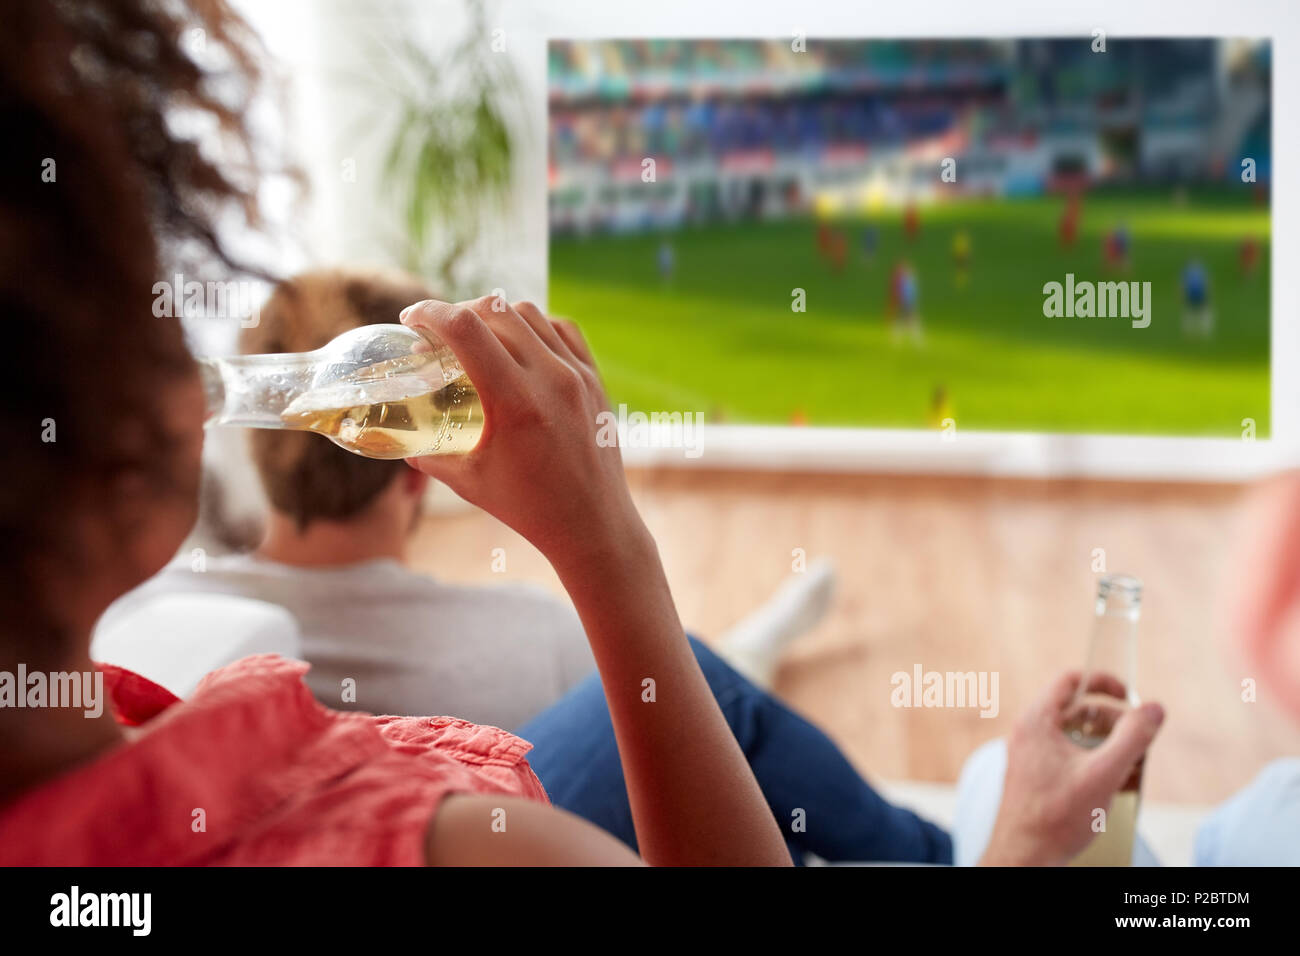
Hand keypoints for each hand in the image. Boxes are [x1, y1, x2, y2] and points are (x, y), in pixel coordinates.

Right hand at [400, 297, 645, 570]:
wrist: (592, 525)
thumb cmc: (528, 508)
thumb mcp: (469, 481)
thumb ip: (430, 457)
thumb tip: (401, 444)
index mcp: (515, 400)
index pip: (465, 328)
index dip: (430, 313)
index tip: (411, 319)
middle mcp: (550, 378)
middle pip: (495, 311)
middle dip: (458, 312)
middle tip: (439, 331)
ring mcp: (578, 375)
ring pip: (530, 314)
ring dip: (496, 315)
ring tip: (477, 335)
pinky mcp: (595, 379)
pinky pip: (562, 329)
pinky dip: (535, 326)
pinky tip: (520, 342)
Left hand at [979, 672, 1163, 865]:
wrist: (1024, 857)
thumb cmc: (1057, 816)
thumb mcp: (1104, 774)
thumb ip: (1132, 738)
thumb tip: (1154, 708)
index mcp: (1037, 721)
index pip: (1071, 681)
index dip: (1104, 682)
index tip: (1131, 698)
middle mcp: (1029, 732)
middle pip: (1078, 710)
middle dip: (1114, 723)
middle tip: (1138, 744)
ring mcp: (1030, 754)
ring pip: (1077, 736)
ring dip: (1107, 746)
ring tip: (1131, 768)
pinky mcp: (1035, 775)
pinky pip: (1069, 756)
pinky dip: (1093, 762)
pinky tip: (1114, 784)